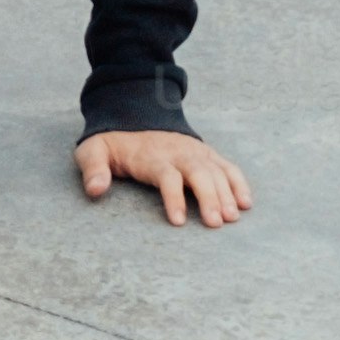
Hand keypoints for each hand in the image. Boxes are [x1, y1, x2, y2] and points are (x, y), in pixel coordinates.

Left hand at [74, 128, 248, 227]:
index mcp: (151, 156)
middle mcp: (177, 152)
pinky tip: (246, 202)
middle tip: (216, 223)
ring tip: (233, 217)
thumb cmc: (112, 143)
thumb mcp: (93, 151)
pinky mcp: (205, 154)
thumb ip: (93, 169)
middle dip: (209, 197)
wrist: (132, 116)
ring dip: (227, 193)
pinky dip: (238, 182)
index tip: (178, 221)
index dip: (173, 198)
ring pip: (215, 171)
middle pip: (198, 173)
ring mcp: (194, 152)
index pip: (167, 175)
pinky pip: (226, 166)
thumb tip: (95, 189)